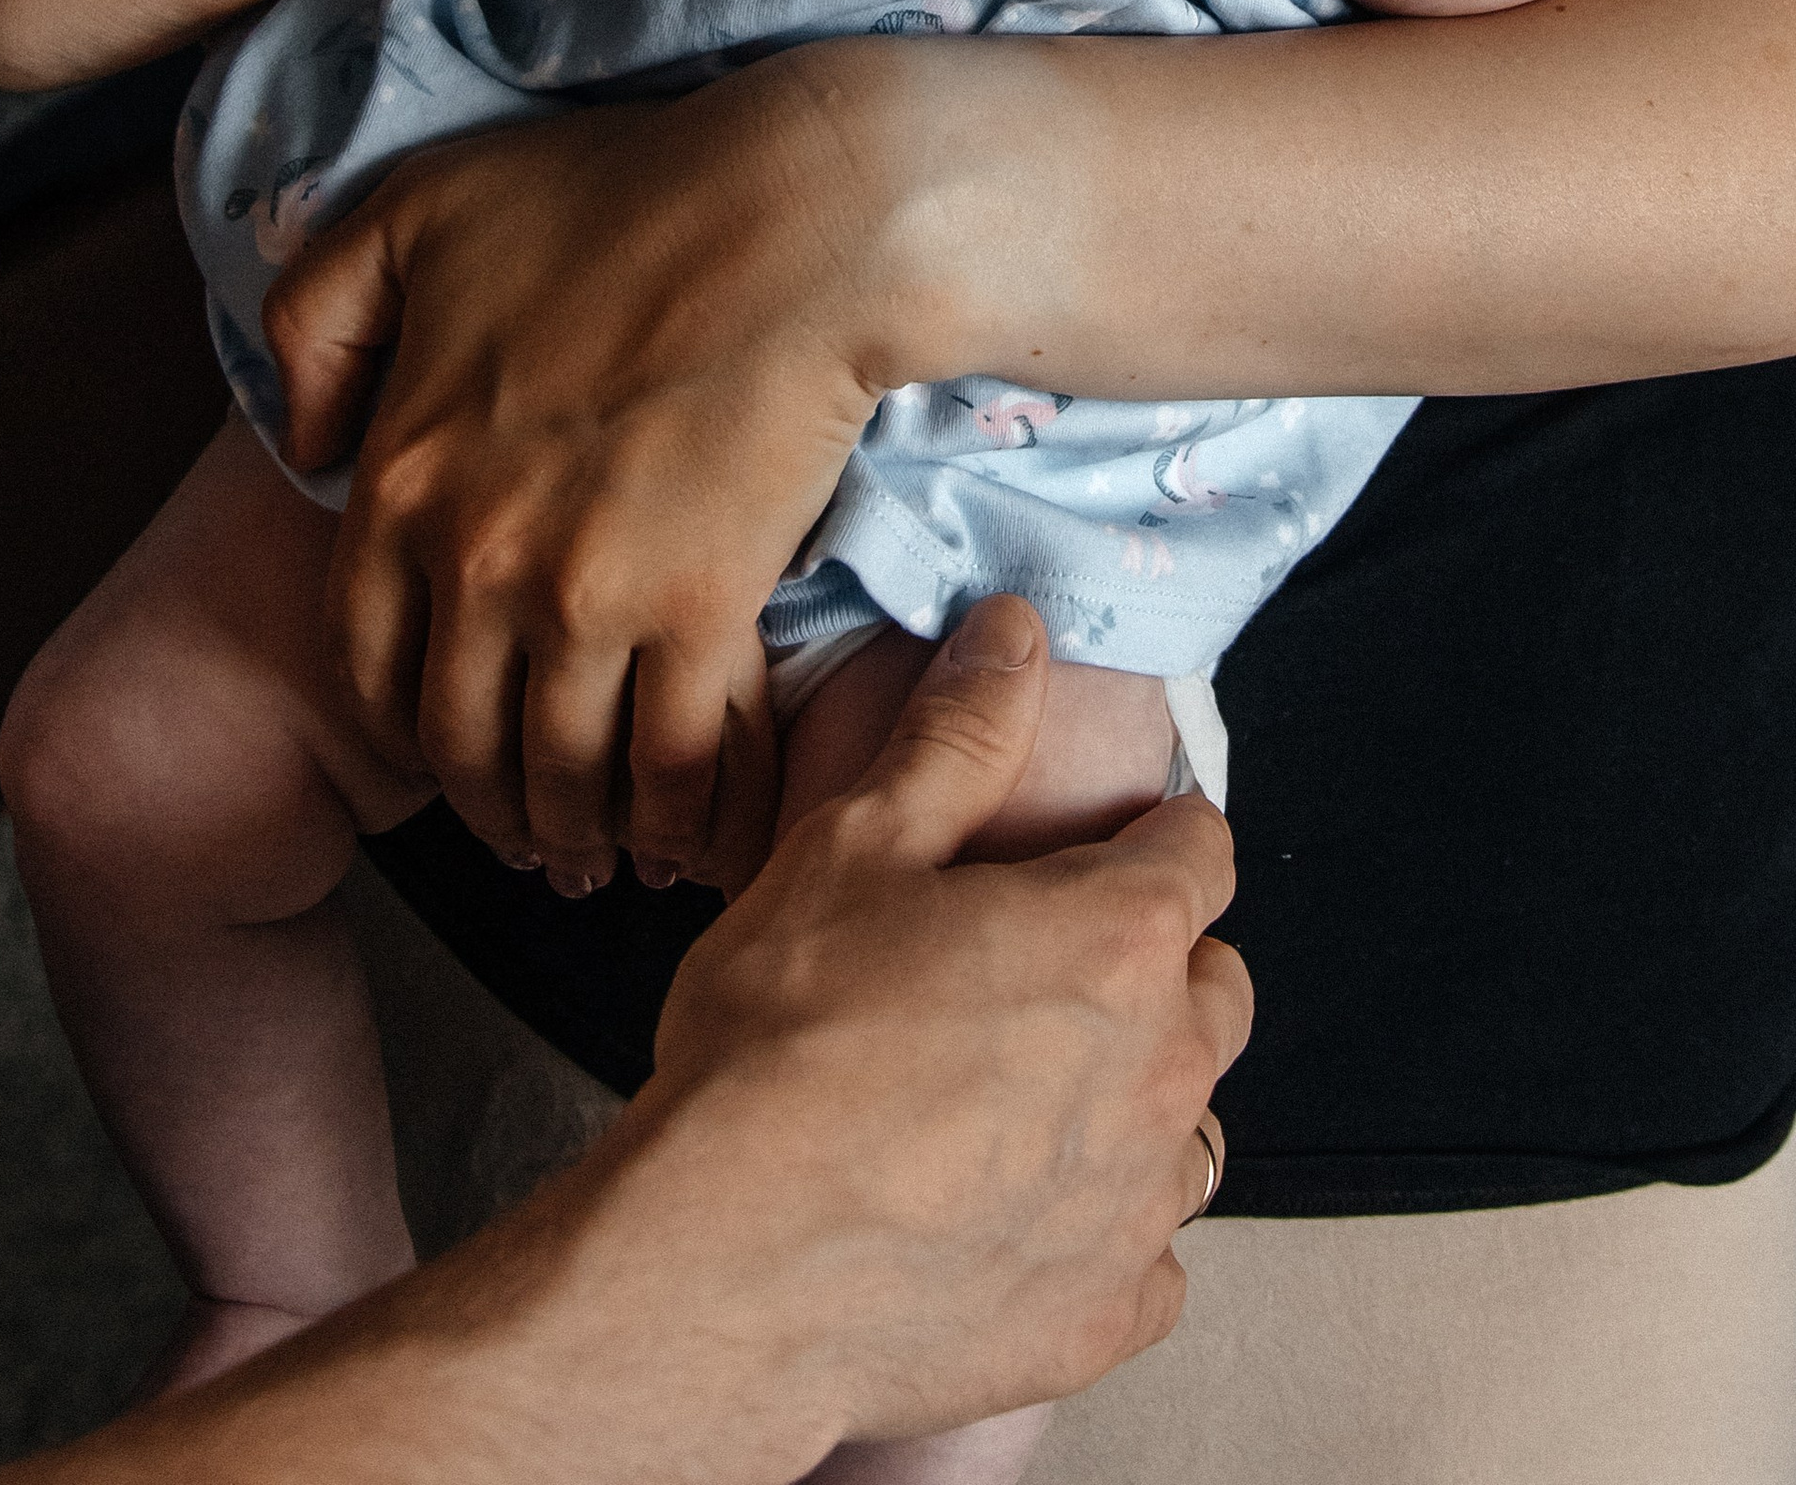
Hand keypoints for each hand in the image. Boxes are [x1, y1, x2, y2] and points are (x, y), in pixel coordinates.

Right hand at [111, 608, 1248, 1484]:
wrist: (729, 1261)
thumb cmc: (783, 1039)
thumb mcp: (854, 843)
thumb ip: (954, 731)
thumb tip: (1015, 630)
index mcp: (1118, 936)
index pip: (1202, 851)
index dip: (1147, 834)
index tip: (1095, 843)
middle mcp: (1163, 1069)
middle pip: (1216, 987)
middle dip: (1155, 962)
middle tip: (1040, 962)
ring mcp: (1143, 1205)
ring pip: (1191, 1122)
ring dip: (1136, 1094)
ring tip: (1025, 1089)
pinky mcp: (1107, 1315)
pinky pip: (1150, 1255)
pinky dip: (1103, 1226)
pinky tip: (1014, 1208)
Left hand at [267, 47, 903, 896]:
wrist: (791, 219)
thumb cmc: (611, 196)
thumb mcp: (414, 211)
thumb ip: (319, 317)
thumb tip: (308, 442)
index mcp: (401, 476)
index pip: (364, 657)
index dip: (398, 724)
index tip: (439, 747)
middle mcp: (476, 560)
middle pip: (461, 739)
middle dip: (491, 804)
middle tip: (528, 830)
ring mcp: (587, 597)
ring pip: (564, 771)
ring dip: (581, 833)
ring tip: (605, 853)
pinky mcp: (702, 614)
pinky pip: (676, 764)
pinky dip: (681, 820)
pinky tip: (693, 836)